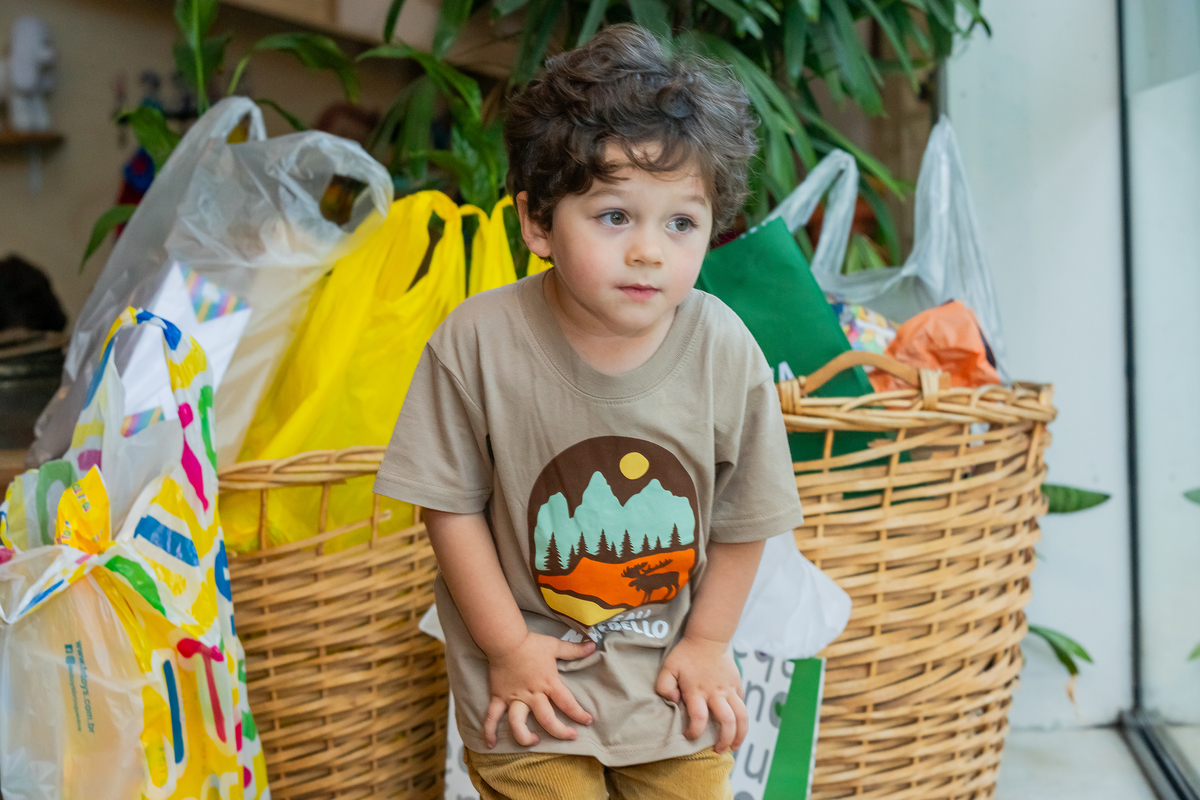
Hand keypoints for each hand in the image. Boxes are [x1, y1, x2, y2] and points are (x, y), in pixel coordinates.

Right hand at [483, 632, 595, 747]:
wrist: (505, 640)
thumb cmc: (530, 643)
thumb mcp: (555, 646)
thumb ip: (574, 649)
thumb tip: (593, 645)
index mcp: (548, 683)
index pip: (567, 703)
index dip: (579, 714)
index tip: (587, 721)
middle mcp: (532, 695)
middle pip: (547, 719)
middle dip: (560, 731)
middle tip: (570, 736)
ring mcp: (514, 698)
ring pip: (518, 723)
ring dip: (525, 737)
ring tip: (533, 741)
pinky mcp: (499, 697)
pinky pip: (492, 717)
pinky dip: (489, 731)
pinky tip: (491, 744)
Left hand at [655, 635, 747, 753]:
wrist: (708, 638)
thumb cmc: (686, 654)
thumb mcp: (668, 667)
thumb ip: (664, 686)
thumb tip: (673, 701)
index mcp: (697, 691)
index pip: (699, 718)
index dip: (695, 732)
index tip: (689, 736)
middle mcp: (716, 693)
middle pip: (727, 722)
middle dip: (724, 740)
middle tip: (718, 750)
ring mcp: (729, 689)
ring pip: (742, 717)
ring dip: (740, 735)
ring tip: (734, 747)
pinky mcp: (737, 685)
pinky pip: (743, 705)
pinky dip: (742, 719)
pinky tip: (736, 727)